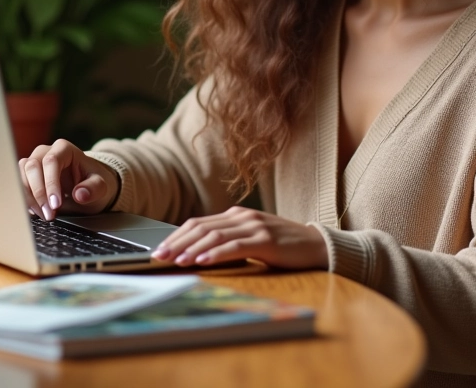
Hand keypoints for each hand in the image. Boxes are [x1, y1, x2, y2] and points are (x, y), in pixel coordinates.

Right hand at [18, 139, 119, 219]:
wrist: (88, 186)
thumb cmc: (93, 182)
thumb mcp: (100, 186)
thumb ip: (93, 188)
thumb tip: (80, 194)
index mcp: (65, 149)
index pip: (52, 161)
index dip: (51, 183)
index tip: (56, 205)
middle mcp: (46, 152)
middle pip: (33, 166)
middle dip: (39, 193)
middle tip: (49, 214)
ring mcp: (34, 162)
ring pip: (22, 174)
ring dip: (29, 197)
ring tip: (43, 215)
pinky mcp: (27, 175)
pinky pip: (18, 184)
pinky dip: (24, 199)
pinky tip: (35, 212)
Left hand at [151, 206, 328, 269]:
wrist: (317, 244)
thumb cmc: (282, 246)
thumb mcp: (252, 240)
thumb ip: (229, 241)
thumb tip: (197, 254)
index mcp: (236, 215)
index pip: (198, 223)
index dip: (177, 236)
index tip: (159, 250)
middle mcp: (242, 216)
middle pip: (201, 227)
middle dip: (177, 242)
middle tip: (158, 256)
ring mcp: (254, 226)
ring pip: (215, 235)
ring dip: (192, 249)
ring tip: (176, 260)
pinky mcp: (265, 239)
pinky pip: (235, 246)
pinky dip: (216, 253)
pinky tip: (202, 261)